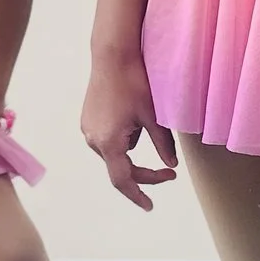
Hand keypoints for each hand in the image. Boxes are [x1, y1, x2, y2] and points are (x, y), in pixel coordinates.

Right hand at [82, 54, 178, 210]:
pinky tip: (133, 118)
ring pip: (114, 154)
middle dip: (143, 173)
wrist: (112, 55)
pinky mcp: (88, 120)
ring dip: (132, 153)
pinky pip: (107, 140)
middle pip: (119, 169)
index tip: (151, 205)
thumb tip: (172, 166)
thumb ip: (163, 144)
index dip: (139, 194)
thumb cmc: (134, 83)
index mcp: (110, 143)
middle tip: (169, 174)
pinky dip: (122, 140)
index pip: (123, 180)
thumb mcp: (154, 116)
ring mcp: (88, 130)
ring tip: (147, 124)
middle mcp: (94, 140)